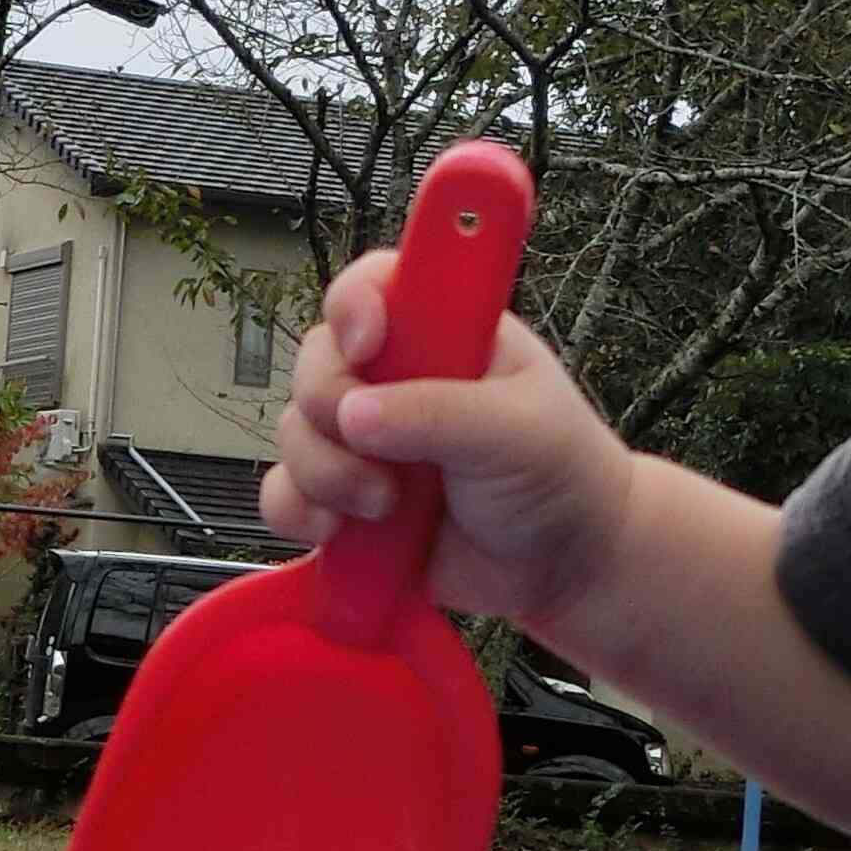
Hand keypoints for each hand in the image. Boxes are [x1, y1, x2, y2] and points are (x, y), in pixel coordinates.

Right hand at [258, 246, 636, 632]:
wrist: (565, 565)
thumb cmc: (559, 475)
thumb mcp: (517, 431)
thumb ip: (440, 414)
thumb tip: (354, 416)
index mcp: (442, 333)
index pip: (374, 285)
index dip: (355, 305)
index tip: (367, 345)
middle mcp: (394, 378)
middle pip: (317, 362)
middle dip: (330, 408)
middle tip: (377, 450)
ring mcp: (366, 440)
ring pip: (294, 432)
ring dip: (325, 473)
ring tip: (385, 508)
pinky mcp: (347, 499)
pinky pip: (286, 495)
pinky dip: (298, 511)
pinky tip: (338, 532)